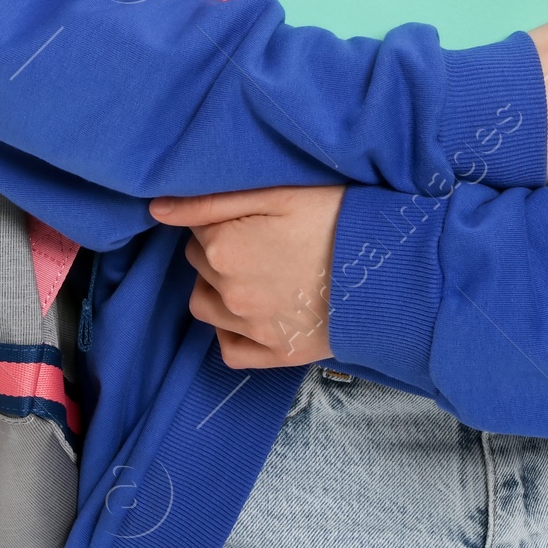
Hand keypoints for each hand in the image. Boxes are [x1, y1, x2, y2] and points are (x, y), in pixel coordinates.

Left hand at [148, 184, 345, 368]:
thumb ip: (213, 200)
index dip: (223, 217)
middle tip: (261, 238)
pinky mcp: (276, 354)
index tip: (254, 214)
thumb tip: (157, 209)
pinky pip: (230, 350)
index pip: (196, 228)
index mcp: (223, 248)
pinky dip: (232, 332)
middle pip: (200, 265)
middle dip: (219, 249)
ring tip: (257, 272)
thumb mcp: (279, 193)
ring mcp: (251, 329)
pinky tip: (253, 313)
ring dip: (218, 289)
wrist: (391, 271)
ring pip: (205, 307)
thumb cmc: (337, 220)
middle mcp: (228, 294)